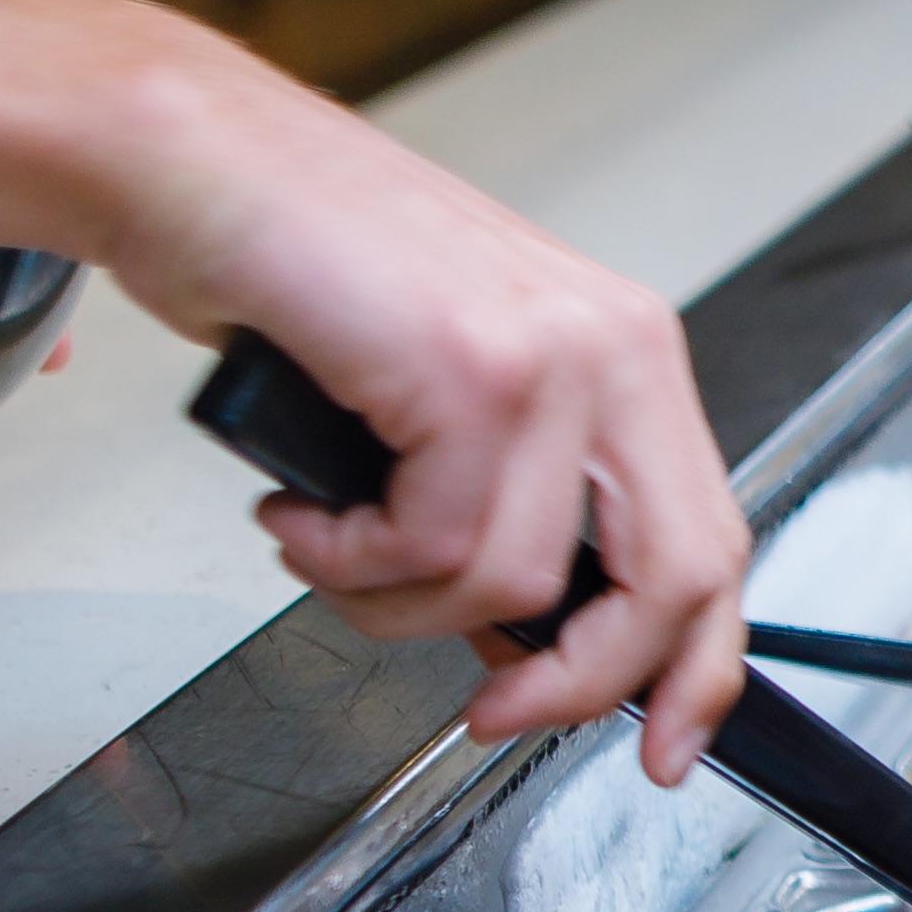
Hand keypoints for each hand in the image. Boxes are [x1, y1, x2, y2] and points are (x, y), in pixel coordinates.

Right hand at [88, 47, 752, 777]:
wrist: (199, 165)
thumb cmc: (305, 269)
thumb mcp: (453, 389)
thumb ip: (518, 500)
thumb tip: (536, 640)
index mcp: (627, 353)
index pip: (712, 540)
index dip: (697, 667)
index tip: (664, 746)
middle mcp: (612, 347)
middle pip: (671, 580)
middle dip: (582, 681)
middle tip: (499, 708)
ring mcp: (549, 356)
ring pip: (522, 582)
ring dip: (403, 606)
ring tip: (335, 552)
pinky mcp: (470, 369)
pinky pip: (434, 545)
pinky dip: (350, 562)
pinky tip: (306, 516)